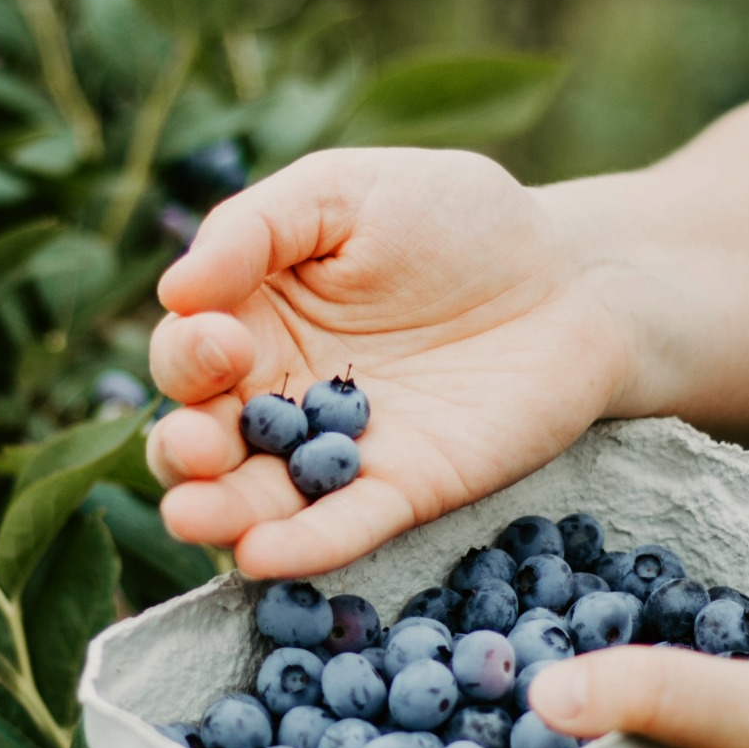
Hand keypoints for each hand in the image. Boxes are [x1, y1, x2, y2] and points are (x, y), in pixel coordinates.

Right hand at [148, 148, 630, 578]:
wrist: (572, 276)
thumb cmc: (455, 219)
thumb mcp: (346, 192)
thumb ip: (257, 228)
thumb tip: (176, 289)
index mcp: (254, 320)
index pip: (189, 353)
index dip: (189, 353)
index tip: (222, 338)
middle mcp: (281, 395)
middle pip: (201, 439)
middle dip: (183, 448)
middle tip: (197, 442)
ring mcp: (338, 453)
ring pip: (256, 498)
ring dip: (218, 514)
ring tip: (196, 516)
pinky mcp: (404, 492)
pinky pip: (343, 527)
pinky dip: (303, 547)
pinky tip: (263, 554)